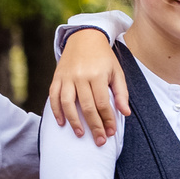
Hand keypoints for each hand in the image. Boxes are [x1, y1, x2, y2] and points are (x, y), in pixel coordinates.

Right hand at [47, 26, 128, 142]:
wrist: (84, 37)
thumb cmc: (103, 57)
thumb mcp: (117, 72)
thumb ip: (121, 93)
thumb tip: (125, 113)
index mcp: (98, 75)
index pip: (103, 103)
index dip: (107, 120)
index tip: (111, 132)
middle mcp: (81, 76)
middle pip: (87, 106)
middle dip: (94, 126)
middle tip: (99, 141)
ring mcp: (67, 77)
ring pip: (68, 103)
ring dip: (74, 121)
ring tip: (80, 134)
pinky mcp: (57, 77)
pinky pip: (54, 96)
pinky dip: (56, 110)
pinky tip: (62, 123)